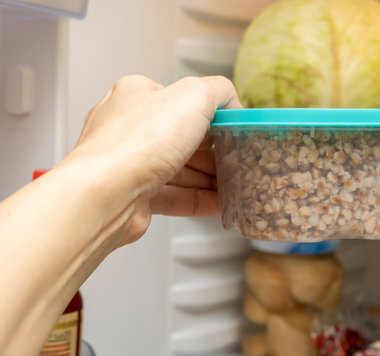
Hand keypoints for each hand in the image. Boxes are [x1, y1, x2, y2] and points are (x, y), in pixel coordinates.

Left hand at [70, 75, 240, 243]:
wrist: (106, 194)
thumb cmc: (137, 142)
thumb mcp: (193, 97)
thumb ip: (218, 90)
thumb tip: (231, 100)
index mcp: (138, 95)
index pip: (183, 101)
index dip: (213, 116)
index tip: (234, 130)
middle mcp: (130, 127)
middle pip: (184, 139)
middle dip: (214, 153)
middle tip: (236, 161)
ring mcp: (130, 163)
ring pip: (180, 170)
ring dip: (209, 179)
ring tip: (234, 187)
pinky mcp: (135, 195)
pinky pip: (174, 196)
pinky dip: (199, 199)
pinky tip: (219, 204)